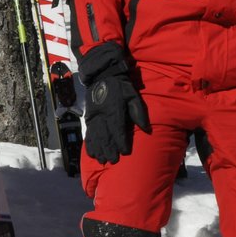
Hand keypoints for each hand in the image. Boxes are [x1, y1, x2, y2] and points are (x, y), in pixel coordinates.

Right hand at [80, 43, 150, 163]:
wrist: (102, 75)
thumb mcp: (133, 96)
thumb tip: (146, 129)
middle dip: (109, 150)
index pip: (118, 129)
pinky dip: (90, 144)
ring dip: (99, 150)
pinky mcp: (88, 117)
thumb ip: (139, 113)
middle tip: (113, 161)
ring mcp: (93, 117)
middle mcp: (102, 115)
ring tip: (103, 160)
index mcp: (114, 110)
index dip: (121, 142)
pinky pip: (88, 133)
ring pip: (95, 136)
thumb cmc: (121, 87)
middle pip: (105, 136)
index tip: (124, 152)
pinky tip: (92, 154)